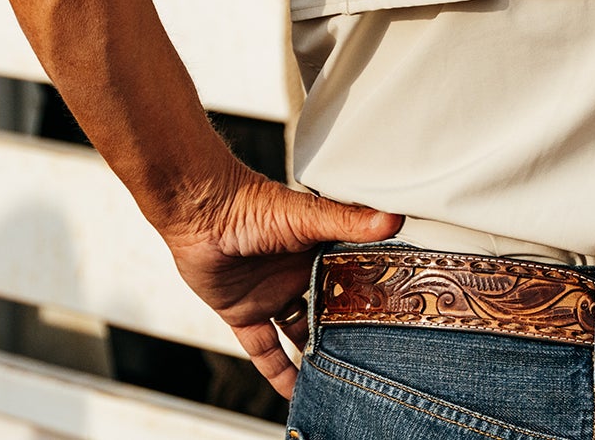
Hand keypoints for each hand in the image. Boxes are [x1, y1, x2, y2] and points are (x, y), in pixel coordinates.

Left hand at [159, 169, 402, 397]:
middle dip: (347, 331)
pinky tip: (295, 391)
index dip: (371, 298)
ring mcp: (271, 296)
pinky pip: (265, 350)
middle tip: (373, 357)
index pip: (352, 279)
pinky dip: (279, 371)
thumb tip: (393, 219)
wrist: (198, 212)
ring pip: (300, 333)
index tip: (396, 318)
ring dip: (316, 354)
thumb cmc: (250, 203)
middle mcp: (297, 274)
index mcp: (318, 250)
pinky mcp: (244, 313)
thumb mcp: (306, 216)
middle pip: (329, 310)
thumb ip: (348, 221)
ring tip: (340, 378)